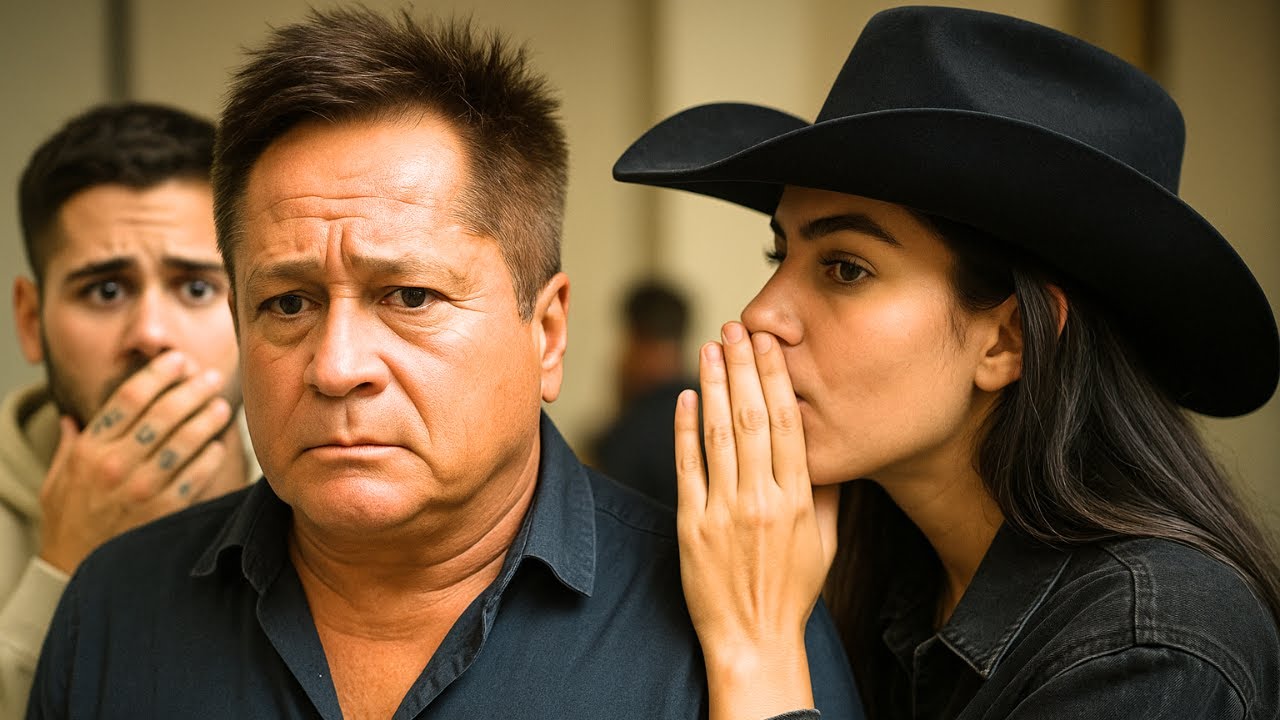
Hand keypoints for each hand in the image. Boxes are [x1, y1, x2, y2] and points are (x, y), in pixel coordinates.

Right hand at [38, 351, 239, 573]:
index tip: (179, 360)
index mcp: (91, 448)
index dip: (159, 374)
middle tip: (213, 377)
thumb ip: (70, 444)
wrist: (75, 567)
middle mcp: (116, 465)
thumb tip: (72, 417)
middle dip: (192, 390)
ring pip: (184, 443)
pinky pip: (194, 477)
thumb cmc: (68, 518)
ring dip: (207, 420)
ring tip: (222, 406)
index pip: (130, 398)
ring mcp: (141, 489)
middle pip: (163, 414)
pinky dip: (209, 458)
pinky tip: (219, 445)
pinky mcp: (163, 511)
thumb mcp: (57, 477)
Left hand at [675, 322, 839, 719]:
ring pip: (718, 434)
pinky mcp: (693, 525)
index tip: (770, 345)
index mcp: (799, 499)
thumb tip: (830, 449)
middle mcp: (763, 499)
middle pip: (752, 418)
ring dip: (713, 385)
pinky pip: (688, 467)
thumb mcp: (825, 543)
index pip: (788, 424)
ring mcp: (725, 511)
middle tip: (736, 328)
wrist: (753, 639)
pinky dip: (685, 429)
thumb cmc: (792, 591)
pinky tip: (686, 397)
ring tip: (710, 348)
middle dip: (743, 367)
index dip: (777, 378)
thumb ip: (827, 493)